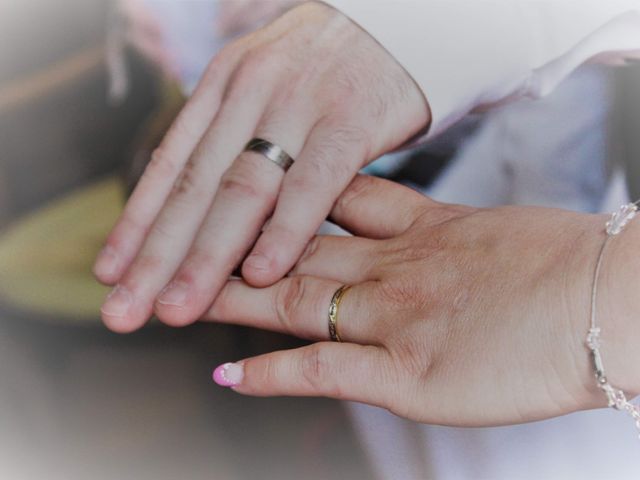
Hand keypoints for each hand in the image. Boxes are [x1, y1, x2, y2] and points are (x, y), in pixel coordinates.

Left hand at [95, 1, 428, 332]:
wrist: (396, 25)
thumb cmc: (325, 72)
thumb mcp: (263, 89)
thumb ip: (232, 139)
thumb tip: (202, 210)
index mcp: (223, 88)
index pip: (170, 166)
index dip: (136, 224)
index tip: (110, 275)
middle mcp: (249, 94)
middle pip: (195, 187)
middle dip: (156, 256)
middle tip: (126, 312)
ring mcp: (299, 106)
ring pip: (242, 191)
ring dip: (206, 257)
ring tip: (177, 308)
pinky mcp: (350, 121)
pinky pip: (313, 183)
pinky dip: (285, 230)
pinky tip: (261, 275)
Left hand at [204, 175, 639, 425]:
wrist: (607, 301)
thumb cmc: (566, 266)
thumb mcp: (489, 228)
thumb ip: (441, 230)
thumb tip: (421, 229)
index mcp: (419, 226)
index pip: (333, 205)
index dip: (287, 202)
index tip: (251, 199)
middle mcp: (392, 264)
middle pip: (295, 250)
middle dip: (238, 247)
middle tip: (187, 244)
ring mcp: (393, 315)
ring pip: (293, 301)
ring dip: (231, 300)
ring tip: (180, 298)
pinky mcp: (405, 371)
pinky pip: (322, 369)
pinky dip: (270, 374)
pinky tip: (226, 376)